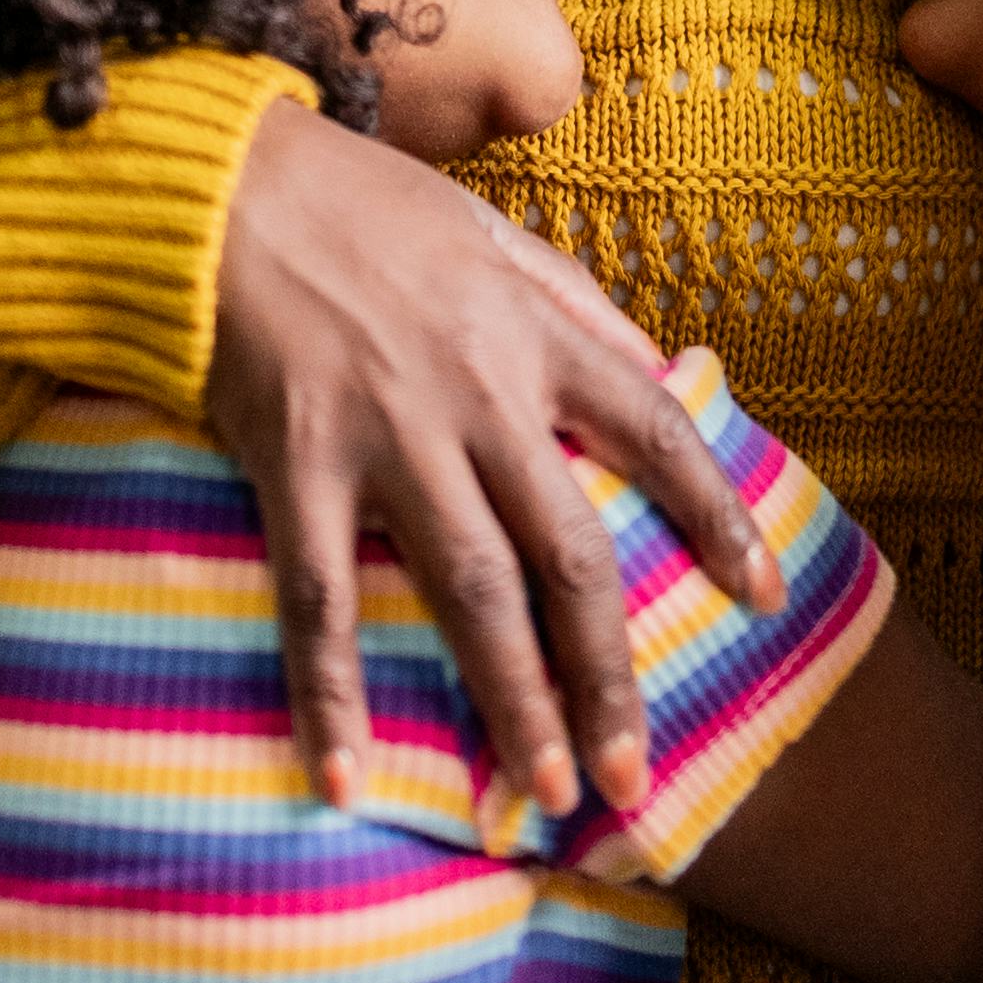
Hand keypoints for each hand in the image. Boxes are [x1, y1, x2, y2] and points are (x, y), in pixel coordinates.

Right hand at [204, 99, 779, 821]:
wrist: (218, 186)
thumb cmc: (357, 205)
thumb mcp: (489, 230)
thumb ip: (575, 302)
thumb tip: (660, 365)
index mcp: (534, 336)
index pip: (657, 433)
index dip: (718, 517)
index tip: (764, 597)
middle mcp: (479, 397)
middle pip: (568, 555)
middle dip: (609, 676)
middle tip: (637, 779)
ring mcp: (388, 437)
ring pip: (472, 592)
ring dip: (515, 703)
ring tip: (551, 796)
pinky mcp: (295, 465)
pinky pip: (320, 600)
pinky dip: (330, 695)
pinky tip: (343, 780)